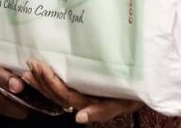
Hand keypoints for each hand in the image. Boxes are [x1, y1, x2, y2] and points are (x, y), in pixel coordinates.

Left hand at [24, 59, 140, 124]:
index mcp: (91, 104)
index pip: (65, 95)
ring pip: (59, 91)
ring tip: (30, 68)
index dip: (51, 83)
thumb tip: (79, 118)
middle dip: (43, 80)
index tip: (40, 67)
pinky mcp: (87, 85)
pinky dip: (53, 79)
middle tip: (31, 63)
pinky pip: (66, 85)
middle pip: (58, 94)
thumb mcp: (124, 102)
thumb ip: (103, 112)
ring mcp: (85, 93)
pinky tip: (43, 72)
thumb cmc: (138, 92)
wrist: (150, 84)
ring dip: (43, 80)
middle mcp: (85, 100)